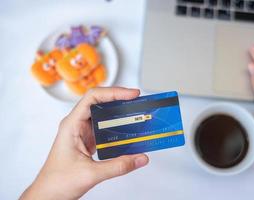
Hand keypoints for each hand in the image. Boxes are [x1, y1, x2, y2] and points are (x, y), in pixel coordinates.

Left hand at [20, 87, 148, 199]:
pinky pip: (104, 127)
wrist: (49, 194)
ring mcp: (82, 132)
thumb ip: (118, 166)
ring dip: (119, 111)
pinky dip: (117, 125)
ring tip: (135, 112)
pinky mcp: (88, 140)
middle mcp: (77, 124)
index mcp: (72, 125)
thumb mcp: (91, 174)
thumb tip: (140, 158)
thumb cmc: (57, 182)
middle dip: (119, 98)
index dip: (113, 92)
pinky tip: (127, 129)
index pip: (93, 98)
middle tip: (137, 100)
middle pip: (99, 102)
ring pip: (102, 114)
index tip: (131, 95)